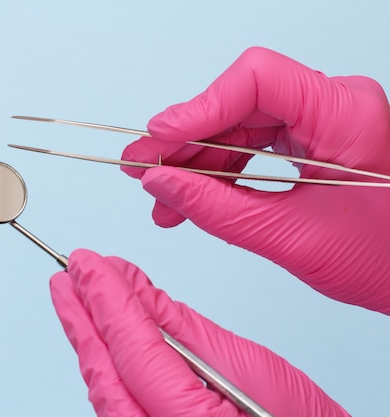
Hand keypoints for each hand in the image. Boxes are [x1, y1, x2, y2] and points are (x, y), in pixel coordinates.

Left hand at [50, 249, 349, 416]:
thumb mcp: (249, 368)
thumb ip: (183, 329)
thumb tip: (135, 288)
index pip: (136, 352)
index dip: (107, 302)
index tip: (87, 264)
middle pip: (107, 374)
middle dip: (83, 317)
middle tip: (69, 274)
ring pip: (104, 390)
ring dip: (88, 337)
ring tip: (76, 294)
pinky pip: (115, 401)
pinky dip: (105, 361)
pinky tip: (97, 331)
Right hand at [121, 47, 389, 314]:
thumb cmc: (387, 260)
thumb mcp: (292, 238)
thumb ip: (217, 209)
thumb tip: (161, 183)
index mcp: (345, 114)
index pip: (257, 79)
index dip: (199, 106)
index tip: (159, 138)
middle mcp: (334, 107)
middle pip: (239, 105)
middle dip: (186, 142)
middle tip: (144, 169)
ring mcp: (323, 123)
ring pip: (239, 127)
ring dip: (197, 162)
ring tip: (163, 197)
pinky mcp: (313, 143)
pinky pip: (253, 147)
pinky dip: (219, 173)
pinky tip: (192, 196)